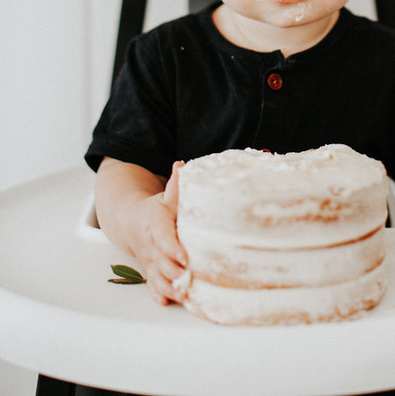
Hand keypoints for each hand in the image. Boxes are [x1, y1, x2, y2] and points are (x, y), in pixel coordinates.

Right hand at [124, 161, 187, 304]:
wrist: (132, 222)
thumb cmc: (155, 210)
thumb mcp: (165, 196)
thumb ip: (175, 185)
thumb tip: (181, 165)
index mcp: (155, 224)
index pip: (164, 237)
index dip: (173, 248)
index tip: (184, 256)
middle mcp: (151, 245)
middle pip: (162, 262)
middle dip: (175, 273)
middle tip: (190, 280)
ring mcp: (150, 261)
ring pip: (158, 278)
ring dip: (170, 288)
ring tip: (185, 295)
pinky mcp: (150, 272)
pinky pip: (153, 286)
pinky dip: (161, 295)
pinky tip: (171, 302)